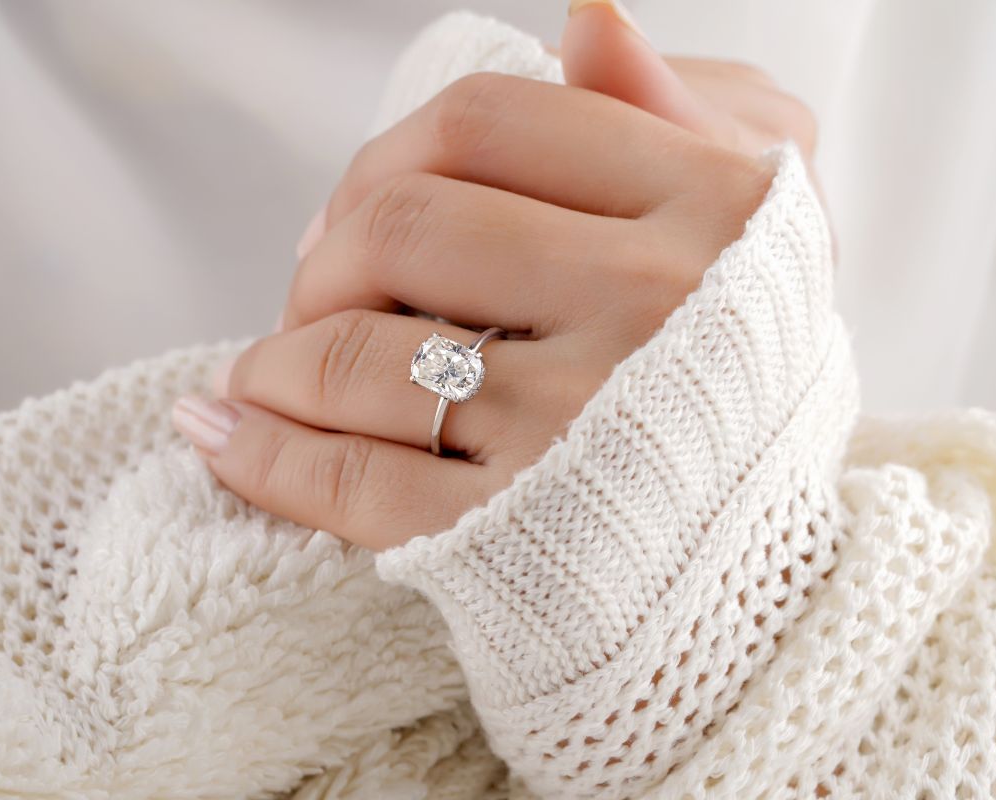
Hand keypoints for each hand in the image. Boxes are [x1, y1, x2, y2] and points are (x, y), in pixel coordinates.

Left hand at [171, 2, 818, 550]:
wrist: (768, 585)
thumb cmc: (743, 398)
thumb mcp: (755, 245)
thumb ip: (673, 119)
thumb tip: (591, 15)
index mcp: (711, 211)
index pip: (487, 121)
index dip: (390, 152)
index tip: (365, 202)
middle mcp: (654, 310)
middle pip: (401, 224)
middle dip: (322, 255)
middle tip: (315, 293)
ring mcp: (583, 425)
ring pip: (359, 351)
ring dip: (276, 358)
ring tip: (263, 373)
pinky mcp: (523, 537)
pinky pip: (353, 481)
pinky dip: (265, 456)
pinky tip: (228, 438)